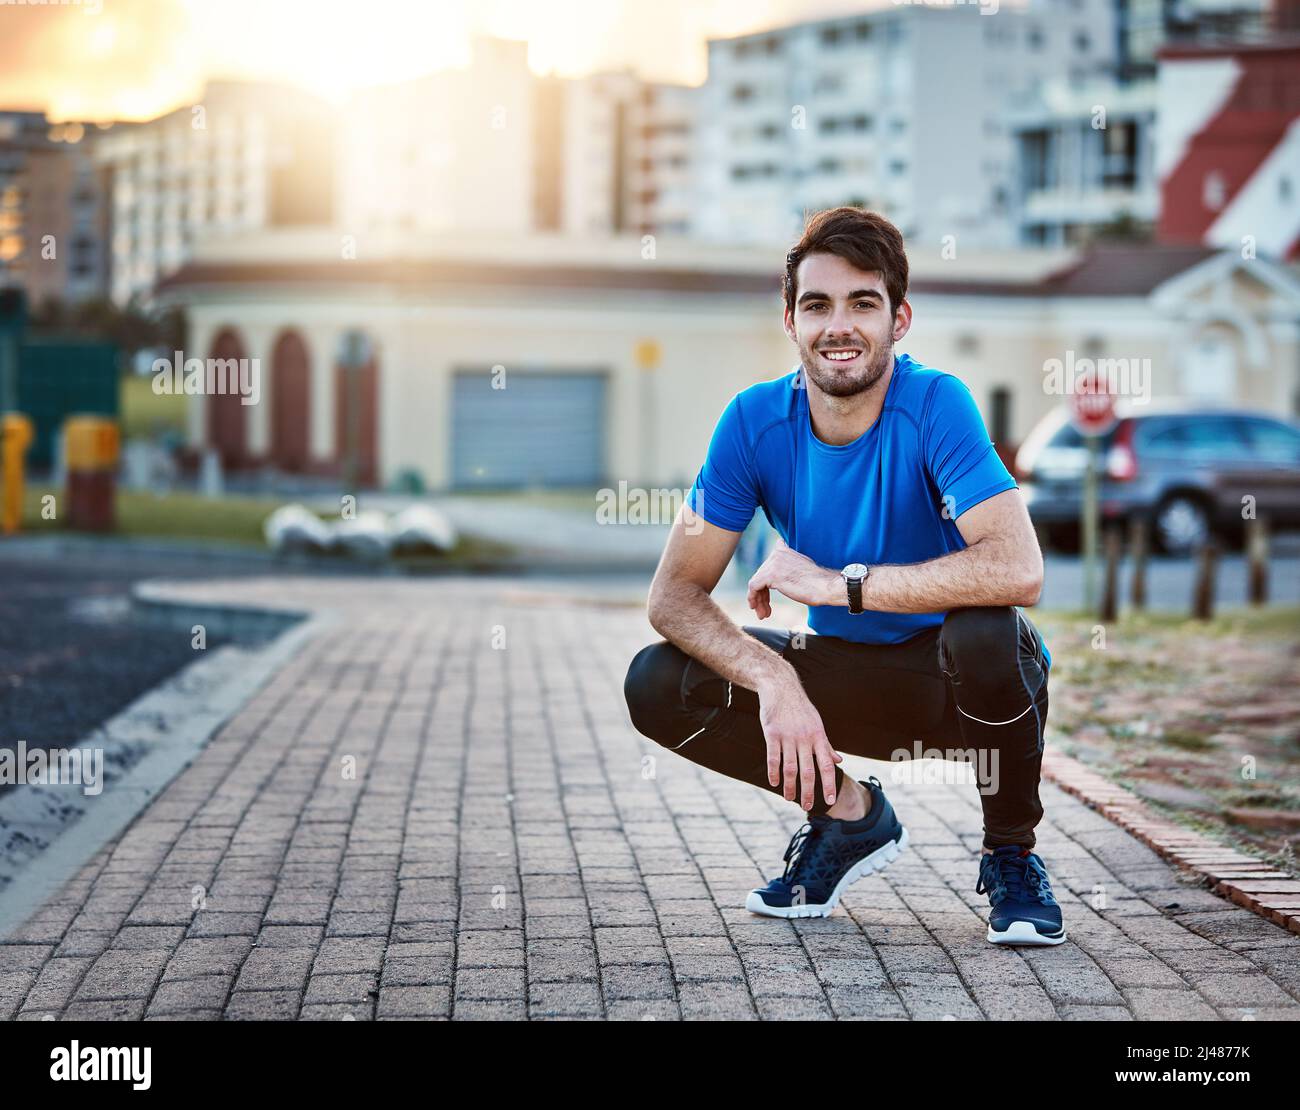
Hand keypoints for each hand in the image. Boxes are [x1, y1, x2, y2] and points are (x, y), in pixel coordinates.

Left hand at [747, 538, 839, 617]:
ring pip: (756, 583)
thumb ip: (787, 568)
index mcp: (784, 549)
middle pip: (761, 576)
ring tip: (763, 614)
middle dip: (762, 595)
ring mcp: (773, 563)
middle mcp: (777, 553)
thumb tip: (779, 578)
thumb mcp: (799, 569)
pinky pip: (754, 587)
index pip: (767, 565)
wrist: (825, 587)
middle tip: (765, 610)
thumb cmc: (817, 582)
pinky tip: (760, 610)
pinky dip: (754, 599)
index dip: (765, 582)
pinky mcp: (771, 575)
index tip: (766, 595)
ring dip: (759, 600)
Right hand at [757, 677, 842, 810]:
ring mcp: (788, 736)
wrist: (781, 687)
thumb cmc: (800, 708)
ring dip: (790, 786)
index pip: (827, 765)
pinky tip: (774, 782)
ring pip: (790, 768)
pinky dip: (774, 772)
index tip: (831, 800)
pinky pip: (773, 758)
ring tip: (789, 798)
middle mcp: (805, 738)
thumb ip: (826, 745)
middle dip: (808, 792)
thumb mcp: (817, 724)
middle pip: (808, 771)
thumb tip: (839, 760)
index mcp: (818, 736)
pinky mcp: (772, 734)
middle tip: (807, 807)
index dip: (829, 784)